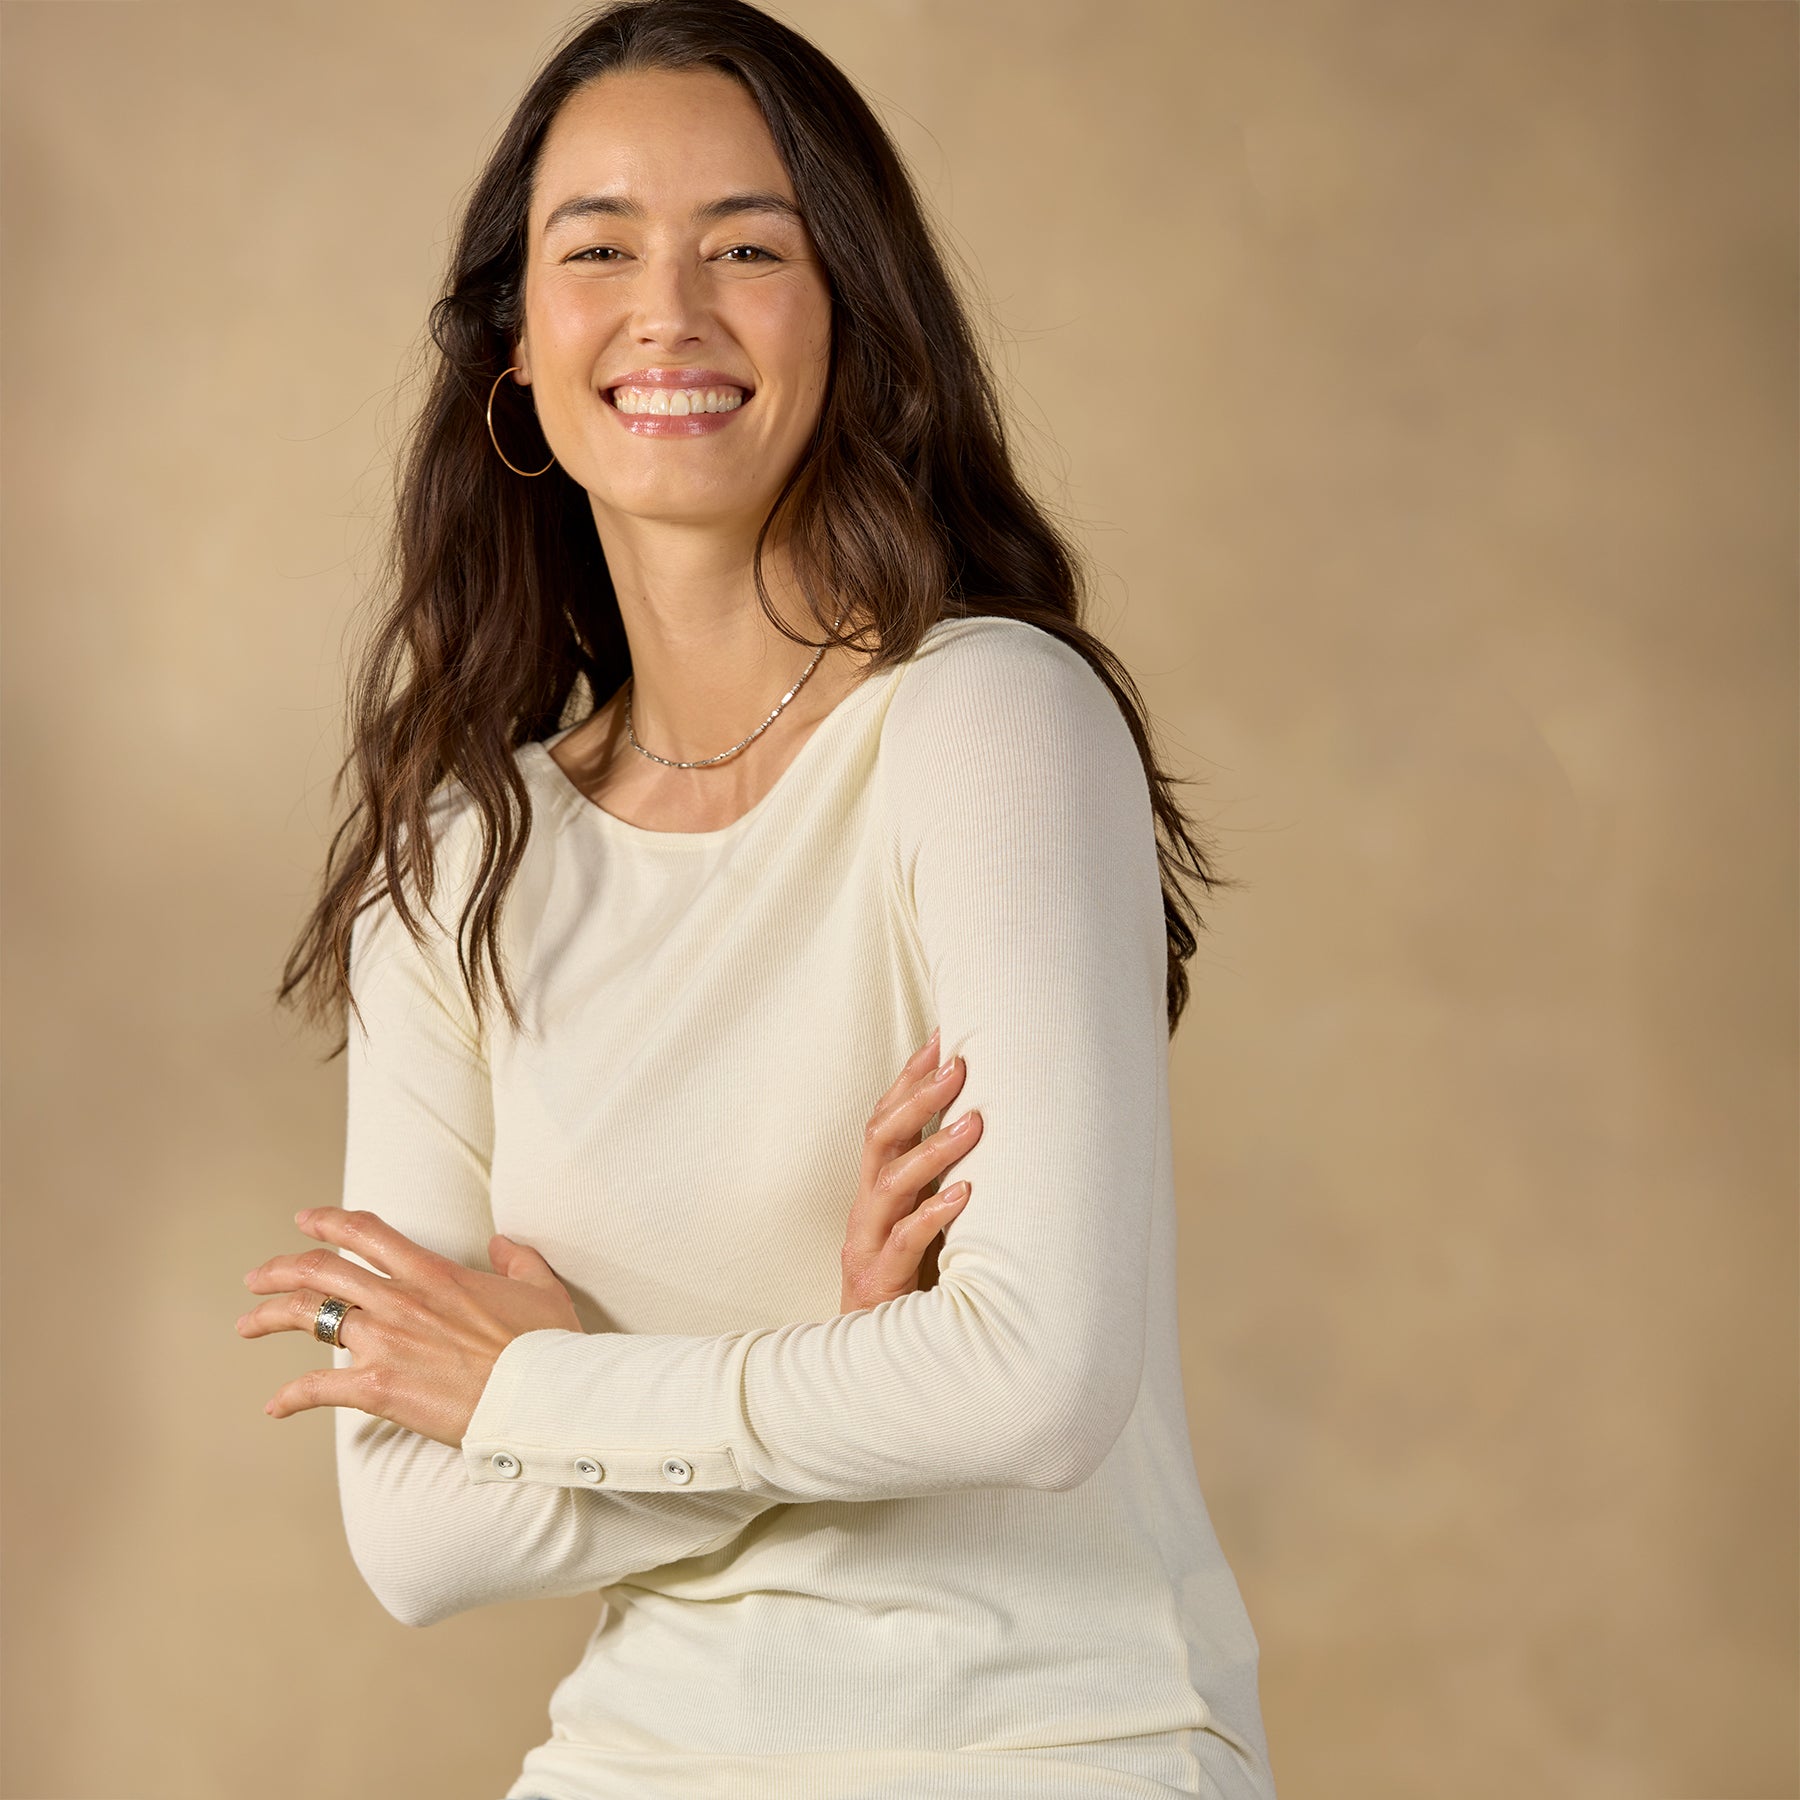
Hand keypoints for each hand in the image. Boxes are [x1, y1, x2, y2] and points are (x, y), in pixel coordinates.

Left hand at [236, 1208, 583, 1446]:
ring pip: (310, 1316)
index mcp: (434, 1272)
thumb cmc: (547, 1345)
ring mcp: (386, 1342)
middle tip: (259, 1277)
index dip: (329, 1222)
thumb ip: (518, 1259)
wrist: (541, 1394)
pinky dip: (290, 1398)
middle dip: (281, 1269)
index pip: (367, 1233)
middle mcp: (401, 1299)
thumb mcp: (541, 1287)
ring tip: (248, 1324)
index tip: (306, 1220)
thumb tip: (503, 1244)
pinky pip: (318, 1388)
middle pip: (322, 1269)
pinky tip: (275, 1406)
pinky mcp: (379, 1388)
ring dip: (270, 1317)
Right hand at [840, 1028, 982, 1312]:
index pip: (884, 1121)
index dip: (909, 1079)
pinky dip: (932, 1215)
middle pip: (880, 1138)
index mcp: (876, 1193)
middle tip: (961, 1064)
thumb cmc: (914, 1290)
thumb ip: (947, 1188)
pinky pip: (901, 1243)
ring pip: (889, 1184)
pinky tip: (964, 1196)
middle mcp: (866, 1211)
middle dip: (918, 1097)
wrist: (883, 1367)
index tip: (943, 1038)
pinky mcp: (877, 1283)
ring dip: (932, 1149)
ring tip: (974, 1124)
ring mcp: (865, 1246)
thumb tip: (1000, 1138)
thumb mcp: (930, 1231)